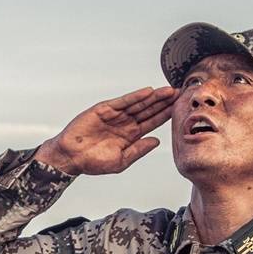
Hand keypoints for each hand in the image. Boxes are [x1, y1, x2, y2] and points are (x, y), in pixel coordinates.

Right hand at [34, 86, 176, 175]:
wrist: (71, 157)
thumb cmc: (93, 162)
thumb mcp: (120, 161)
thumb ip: (138, 150)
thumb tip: (157, 141)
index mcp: (130, 135)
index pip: (152, 122)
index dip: (166, 115)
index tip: (180, 109)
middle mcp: (125, 123)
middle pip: (148, 110)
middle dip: (164, 102)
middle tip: (181, 94)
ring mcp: (115, 115)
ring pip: (138, 104)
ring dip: (153, 97)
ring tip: (169, 91)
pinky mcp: (104, 109)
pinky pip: (122, 102)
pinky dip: (135, 97)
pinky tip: (148, 92)